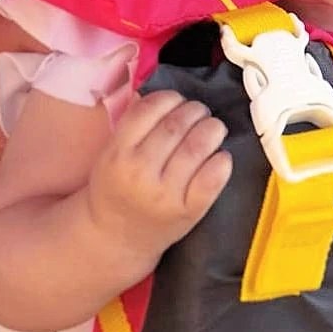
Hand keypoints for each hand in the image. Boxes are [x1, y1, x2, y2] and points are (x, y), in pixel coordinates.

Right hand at [86, 89, 231, 259]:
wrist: (115, 237)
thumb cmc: (116, 189)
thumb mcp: (110, 154)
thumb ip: (132, 124)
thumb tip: (161, 94)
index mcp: (117, 153)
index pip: (149, 109)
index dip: (170, 98)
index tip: (178, 101)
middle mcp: (140, 172)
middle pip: (177, 125)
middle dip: (195, 111)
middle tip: (200, 112)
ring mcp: (165, 193)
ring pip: (198, 146)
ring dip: (212, 129)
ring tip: (213, 128)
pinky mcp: (188, 211)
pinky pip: (213, 178)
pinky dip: (222, 161)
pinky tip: (220, 156)